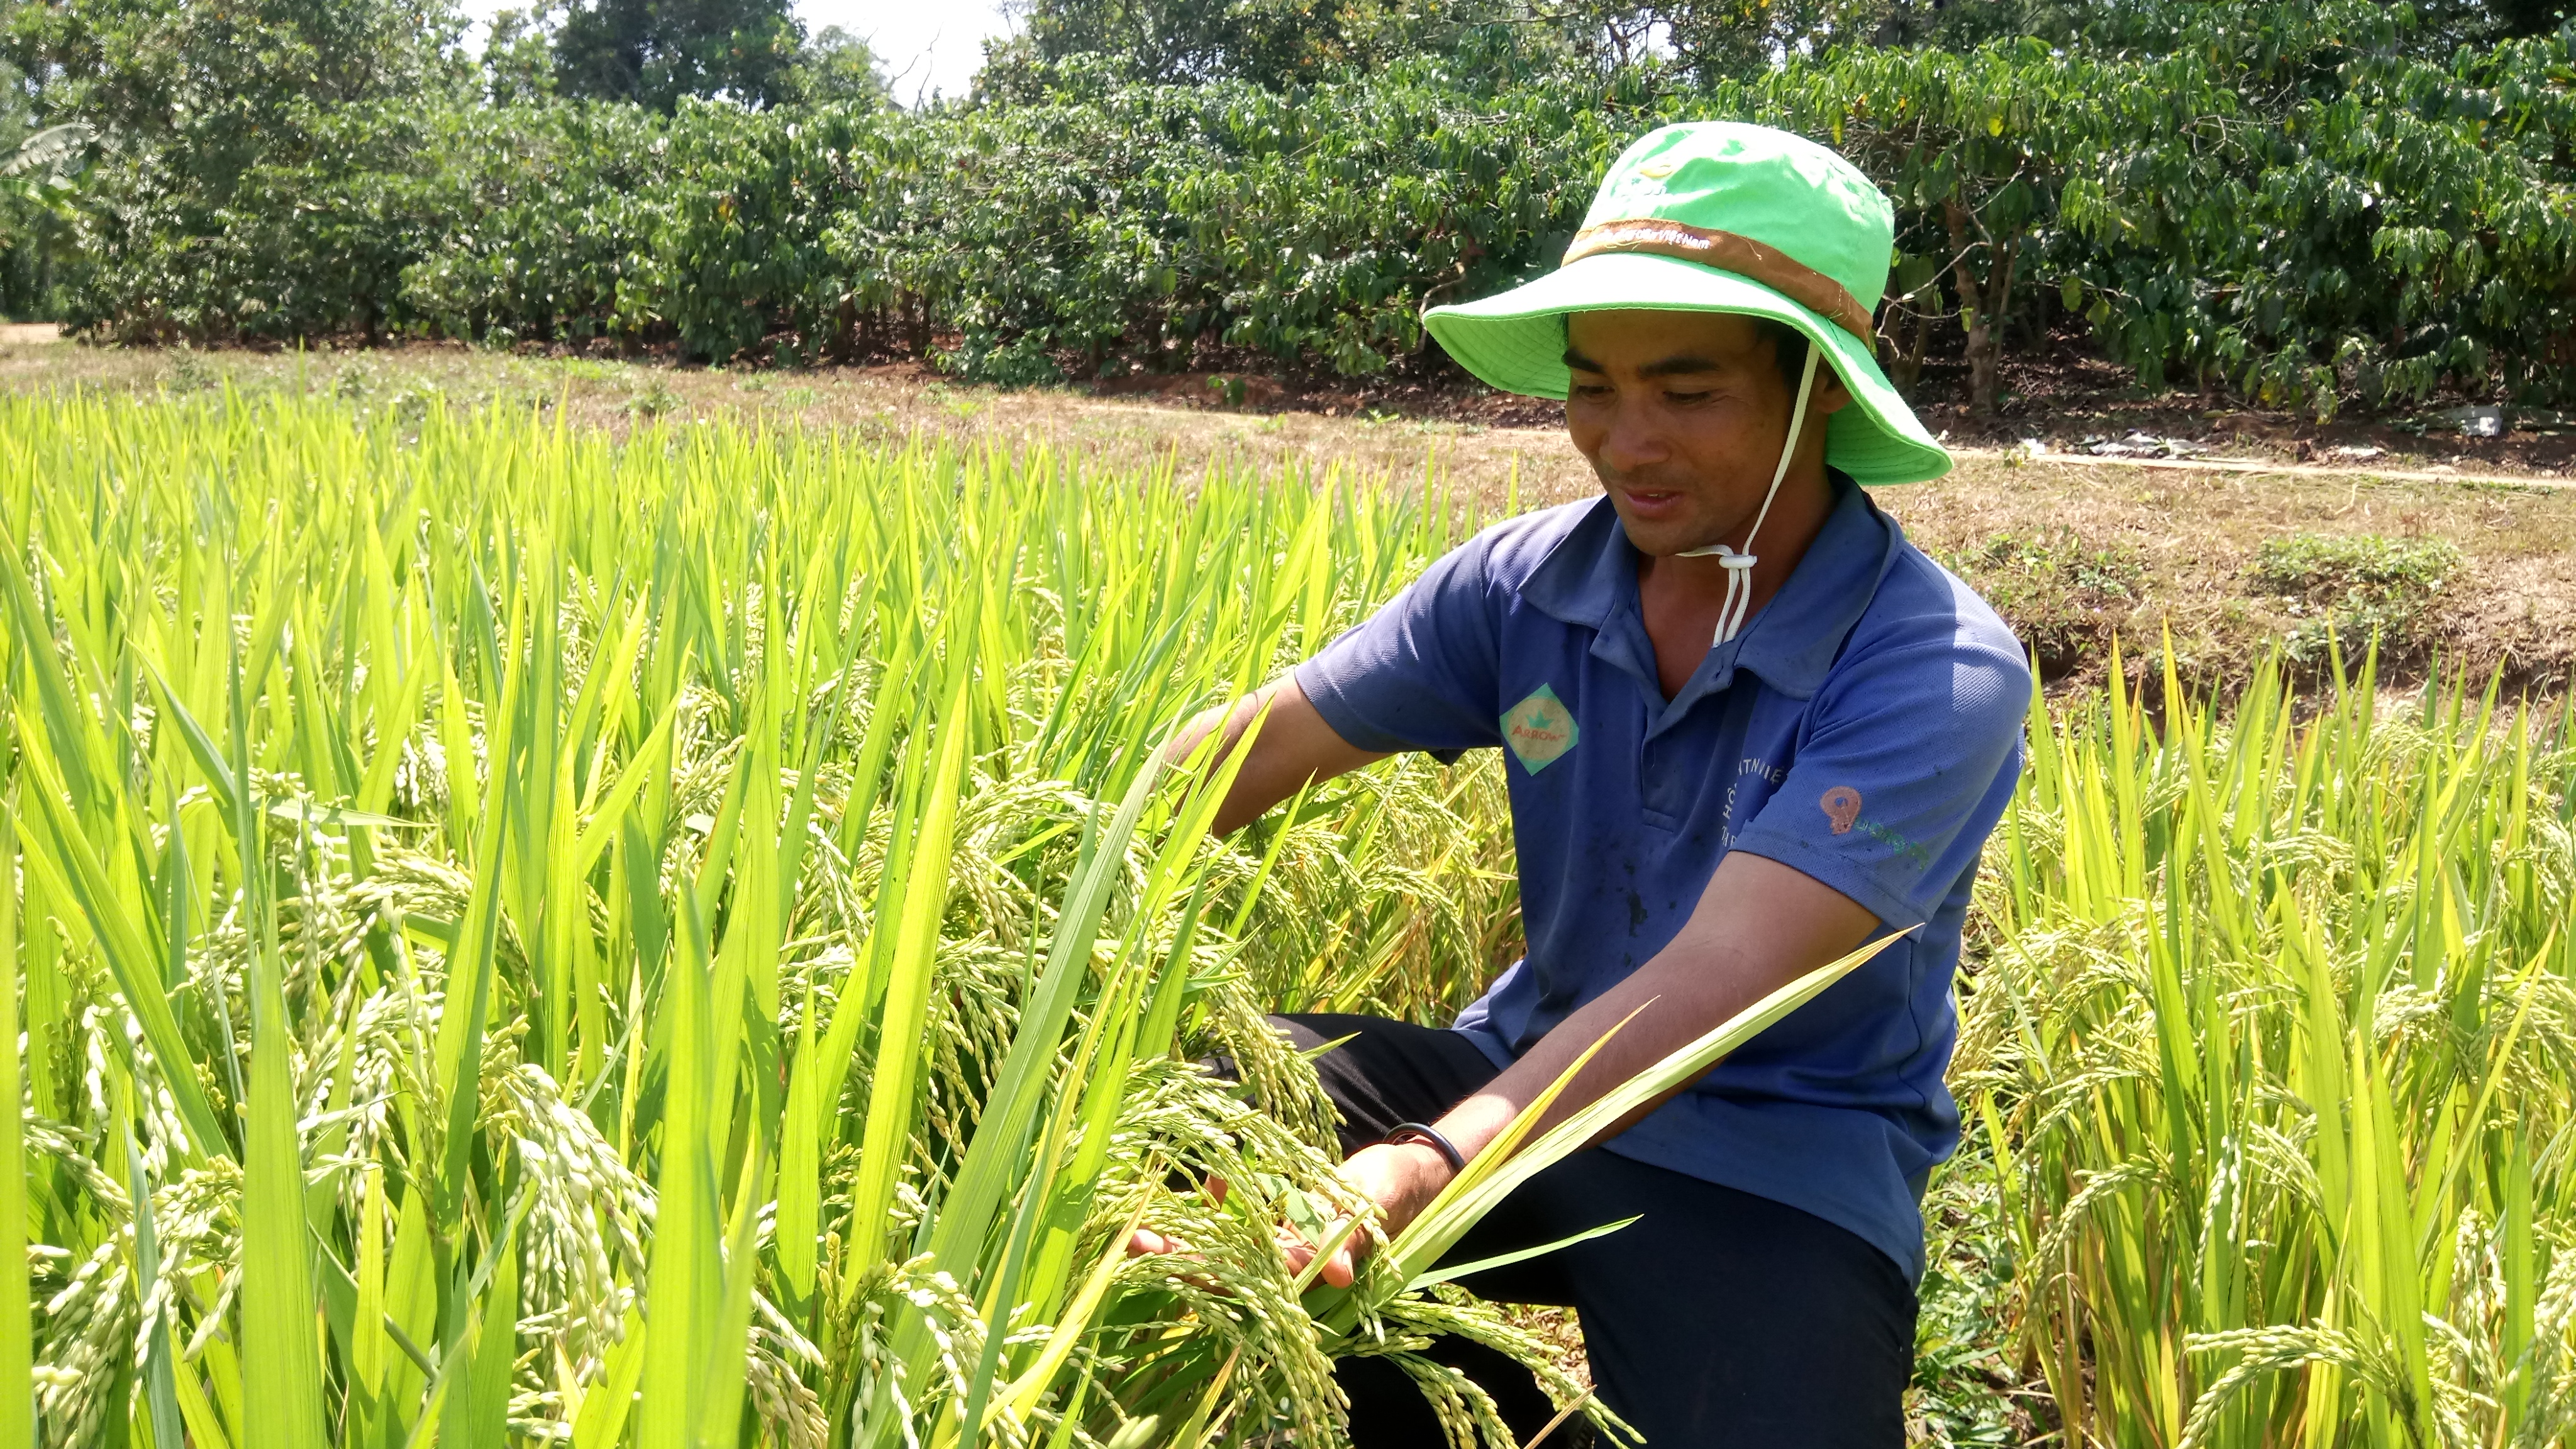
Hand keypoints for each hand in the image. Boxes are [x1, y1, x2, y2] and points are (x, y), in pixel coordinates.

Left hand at [1125, 1141, 1455, 1290]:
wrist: (1405, 1175)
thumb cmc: (1388, 1194)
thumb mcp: (1366, 1214)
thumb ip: (1345, 1242)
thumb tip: (1335, 1275)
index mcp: (1295, 1270)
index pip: (1237, 1279)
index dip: (1198, 1271)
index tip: (1159, 1257)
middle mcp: (1278, 1260)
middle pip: (1216, 1265)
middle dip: (1173, 1252)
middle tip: (1130, 1237)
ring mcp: (1275, 1238)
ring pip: (1221, 1240)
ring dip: (1185, 1230)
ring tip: (1141, 1219)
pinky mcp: (1277, 1214)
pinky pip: (1239, 1213)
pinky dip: (1220, 1200)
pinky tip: (1213, 1182)